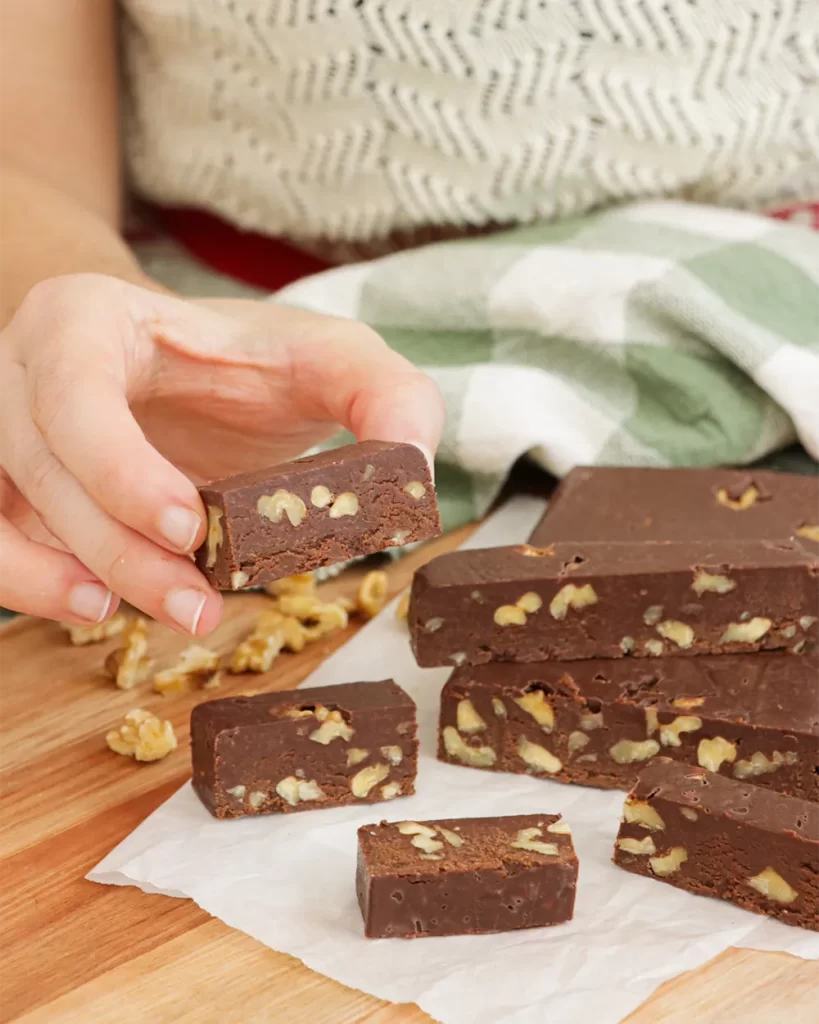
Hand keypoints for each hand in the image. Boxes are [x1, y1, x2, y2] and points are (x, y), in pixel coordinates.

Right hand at [0, 273, 442, 632]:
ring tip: (136, 616)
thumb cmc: (254, 365)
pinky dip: (25, 580)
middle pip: (36, 461)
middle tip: (195, 603)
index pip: (74, 388)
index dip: (117, 464)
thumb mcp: (332, 360)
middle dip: (114, 544)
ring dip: (58, 575)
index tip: (189, 526)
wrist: (187, 374)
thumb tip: (412, 471)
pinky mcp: (7, 485)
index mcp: (88, 318)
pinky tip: (91, 605)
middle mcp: (21, 368)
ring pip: (2, 508)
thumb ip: (384, 396)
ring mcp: (3, 430)